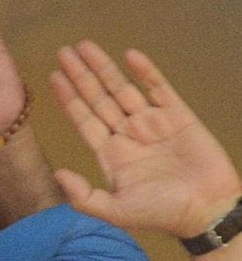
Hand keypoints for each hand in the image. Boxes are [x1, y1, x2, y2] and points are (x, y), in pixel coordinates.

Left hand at [50, 43, 241, 239]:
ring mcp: (151, 122)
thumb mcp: (116, 210)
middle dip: (80, 75)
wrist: (206, 208)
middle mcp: (127, 134)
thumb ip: (83, 196)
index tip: (53, 77)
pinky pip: (158, 88)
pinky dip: (145, 72)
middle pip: (97, 98)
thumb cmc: (160, 213)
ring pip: (122, 88)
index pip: (83, 119)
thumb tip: (57, 174)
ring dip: (104, 68)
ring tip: (85, 47)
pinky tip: (129, 56)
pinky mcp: (178, 115)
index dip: (68, 98)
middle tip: (63, 51)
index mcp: (110, 154)